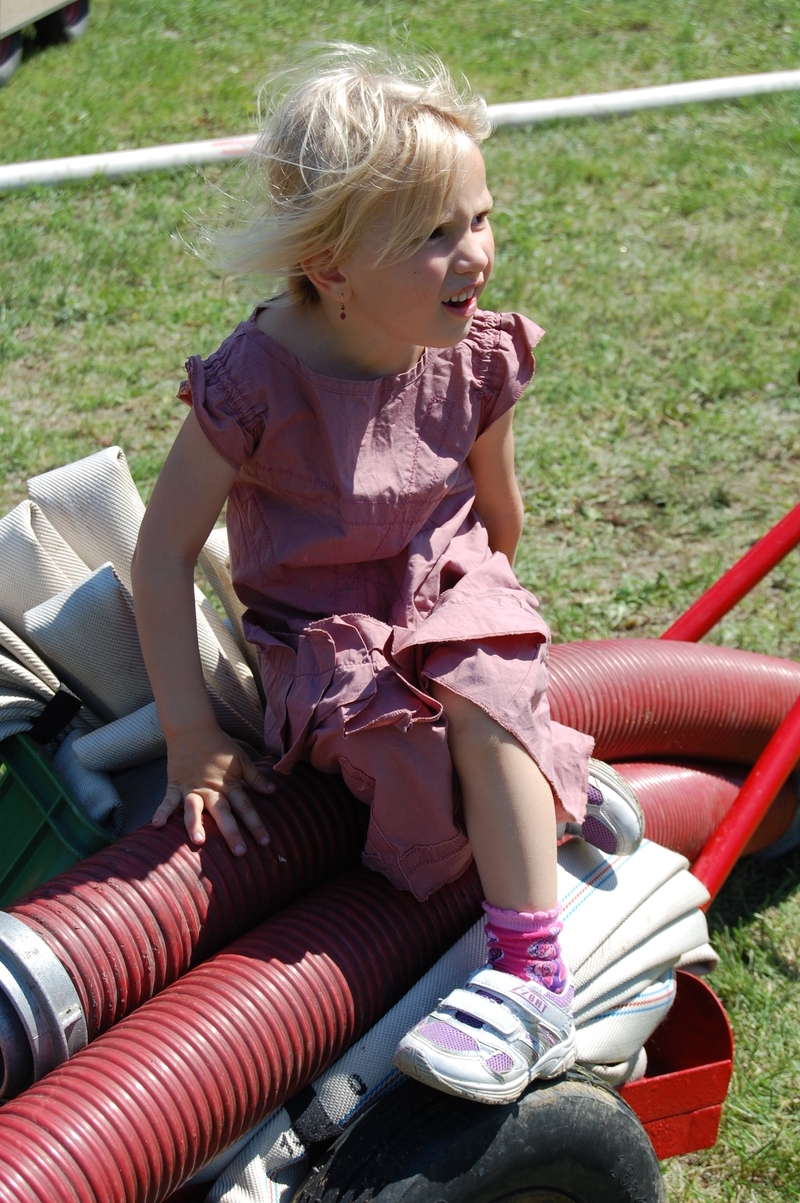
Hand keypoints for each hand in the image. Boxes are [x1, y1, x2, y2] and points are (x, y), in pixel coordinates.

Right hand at [152, 724, 275, 854]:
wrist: (193, 729)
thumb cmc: (219, 745)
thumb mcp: (242, 759)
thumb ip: (255, 777)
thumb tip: (273, 791)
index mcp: (229, 785)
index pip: (246, 807)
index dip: (256, 824)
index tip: (265, 842)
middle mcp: (211, 790)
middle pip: (224, 813)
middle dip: (232, 833)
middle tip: (240, 852)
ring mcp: (192, 789)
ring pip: (195, 809)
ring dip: (196, 824)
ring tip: (198, 841)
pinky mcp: (175, 786)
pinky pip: (168, 801)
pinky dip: (162, 812)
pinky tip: (156, 825)